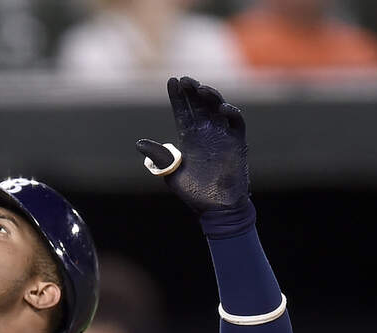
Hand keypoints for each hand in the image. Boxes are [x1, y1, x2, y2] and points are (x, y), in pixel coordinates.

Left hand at [137, 77, 248, 214]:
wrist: (216, 208)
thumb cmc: (194, 192)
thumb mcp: (171, 173)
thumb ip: (159, 157)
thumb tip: (139, 143)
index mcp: (189, 138)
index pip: (183, 111)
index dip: (177, 97)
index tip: (171, 81)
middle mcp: (206, 133)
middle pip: (199, 105)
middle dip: (192, 91)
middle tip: (185, 79)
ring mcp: (222, 136)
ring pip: (217, 108)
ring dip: (210, 97)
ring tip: (200, 89)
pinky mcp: (237, 142)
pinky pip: (236, 123)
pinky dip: (231, 113)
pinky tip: (221, 108)